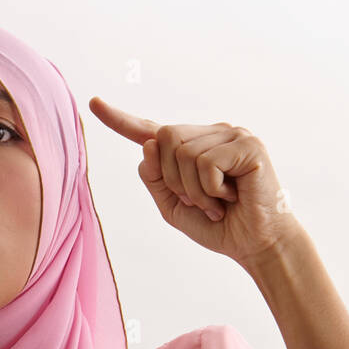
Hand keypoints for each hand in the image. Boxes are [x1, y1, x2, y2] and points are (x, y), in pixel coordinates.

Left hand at [88, 99, 303, 268]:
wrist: (255, 245)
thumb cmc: (219, 226)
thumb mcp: (174, 207)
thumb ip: (156, 179)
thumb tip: (148, 145)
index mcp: (191, 148)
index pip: (151, 131)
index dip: (120, 120)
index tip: (94, 103)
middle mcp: (210, 133)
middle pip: (164, 140)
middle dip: (173, 180)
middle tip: (202, 201)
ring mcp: (230, 135)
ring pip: (183, 153)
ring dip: (195, 189)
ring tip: (219, 202)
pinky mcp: (247, 144)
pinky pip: (206, 162)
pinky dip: (211, 189)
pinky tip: (232, 196)